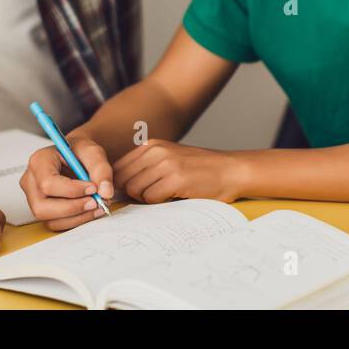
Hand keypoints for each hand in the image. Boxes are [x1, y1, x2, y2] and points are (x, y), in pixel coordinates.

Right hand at [20, 138, 114, 231]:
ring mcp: (35, 199)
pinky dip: (77, 220)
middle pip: (43, 207)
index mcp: (38, 161)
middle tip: (96, 201)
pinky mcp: (44, 211)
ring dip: (78, 217)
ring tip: (98, 205)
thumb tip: (105, 192)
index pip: (48, 183)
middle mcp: (31, 181)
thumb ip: (101, 169)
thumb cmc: (80, 152)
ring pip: (50, 220)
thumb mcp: (93, 152)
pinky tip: (91, 210)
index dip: (71, 190)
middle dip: (73, 208)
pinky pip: (57, 224)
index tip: (93, 188)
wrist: (78, 156)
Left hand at [114, 140, 246, 203]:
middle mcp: (156, 151)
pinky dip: (157, 203)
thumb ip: (146, 168)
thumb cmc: (200, 170)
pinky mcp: (176, 179)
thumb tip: (118, 187)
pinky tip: (172, 198)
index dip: (120, 185)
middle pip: (122, 179)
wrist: (231, 170)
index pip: (118, 167)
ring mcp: (166, 164)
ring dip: (145, 199)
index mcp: (152, 145)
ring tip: (163, 197)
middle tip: (148, 199)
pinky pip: (150, 198)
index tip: (130, 194)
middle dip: (131, 194)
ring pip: (134, 190)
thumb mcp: (170, 159)